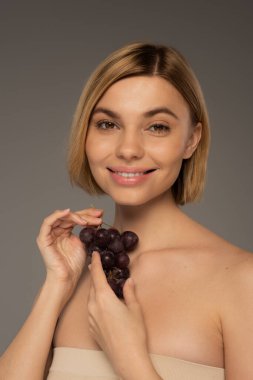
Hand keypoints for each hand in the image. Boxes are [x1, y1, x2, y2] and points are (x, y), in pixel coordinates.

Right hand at [36, 208, 102, 291]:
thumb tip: (98, 218)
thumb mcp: (84, 242)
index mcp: (64, 231)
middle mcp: (55, 231)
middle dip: (85, 214)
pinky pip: (47, 222)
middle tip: (98, 215)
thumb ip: (87, 230)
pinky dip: (57, 215)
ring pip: (61, 217)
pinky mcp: (43, 239)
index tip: (101, 214)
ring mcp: (48, 234)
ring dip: (75, 216)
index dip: (88, 214)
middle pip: (70, 216)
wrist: (67, 277)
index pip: (76, 218)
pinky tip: (68, 212)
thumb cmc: (74, 264)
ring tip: (86, 221)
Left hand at [88, 252, 148, 376]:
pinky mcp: (91, 329)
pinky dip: (95, 303)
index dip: (96, 263)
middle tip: (98, 266)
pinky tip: (104, 305)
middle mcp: (94, 307)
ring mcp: (91, 319)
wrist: (127, 359)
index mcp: (104, 298)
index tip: (94, 254)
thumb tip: (128, 280)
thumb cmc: (133, 334)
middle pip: (92, 286)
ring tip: (103, 285)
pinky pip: (91, 310)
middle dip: (95, 276)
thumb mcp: (135, 309)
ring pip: (90, 298)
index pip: (97, 275)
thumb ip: (129, 292)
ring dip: (95, 290)